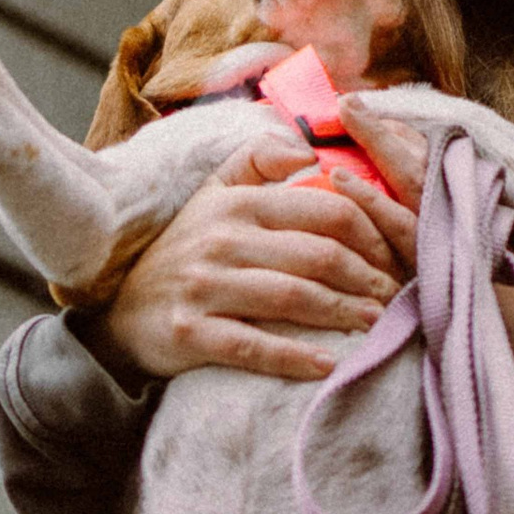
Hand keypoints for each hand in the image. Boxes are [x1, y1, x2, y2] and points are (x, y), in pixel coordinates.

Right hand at [97, 132, 417, 383]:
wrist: (119, 312)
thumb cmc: (184, 249)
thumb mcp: (211, 194)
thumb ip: (257, 160)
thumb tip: (307, 150)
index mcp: (237, 203)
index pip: (323, 209)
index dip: (370, 233)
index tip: (392, 255)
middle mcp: (221, 240)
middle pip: (317, 255)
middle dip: (367, 277)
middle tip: (394, 294)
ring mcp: (204, 287)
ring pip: (293, 297)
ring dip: (344, 312)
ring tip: (376, 323)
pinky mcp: (190, 334)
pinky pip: (254, 346)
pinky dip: (296, 357)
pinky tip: (328, 363)